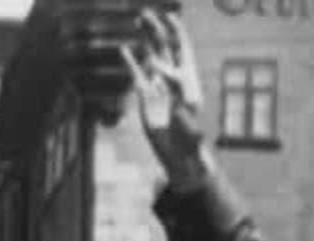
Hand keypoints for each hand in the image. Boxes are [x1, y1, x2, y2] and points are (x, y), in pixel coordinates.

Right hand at [120, 8, 211, 189]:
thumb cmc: (189, 134)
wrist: (179, 153)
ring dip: (146, 38)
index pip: (182, 48)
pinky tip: (124, 49)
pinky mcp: (145, 95)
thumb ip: (174, 86)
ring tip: (138, 20)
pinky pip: (136, 73)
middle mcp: (173, 77)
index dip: (177, 31)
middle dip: (157, 29)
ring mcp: (158, 84)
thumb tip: (158, 66)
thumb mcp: (184, 109)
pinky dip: (130, 61)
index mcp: (188, 77)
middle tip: (146, 13)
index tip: (169, 17)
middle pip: (165, 47)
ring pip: (151, 55)